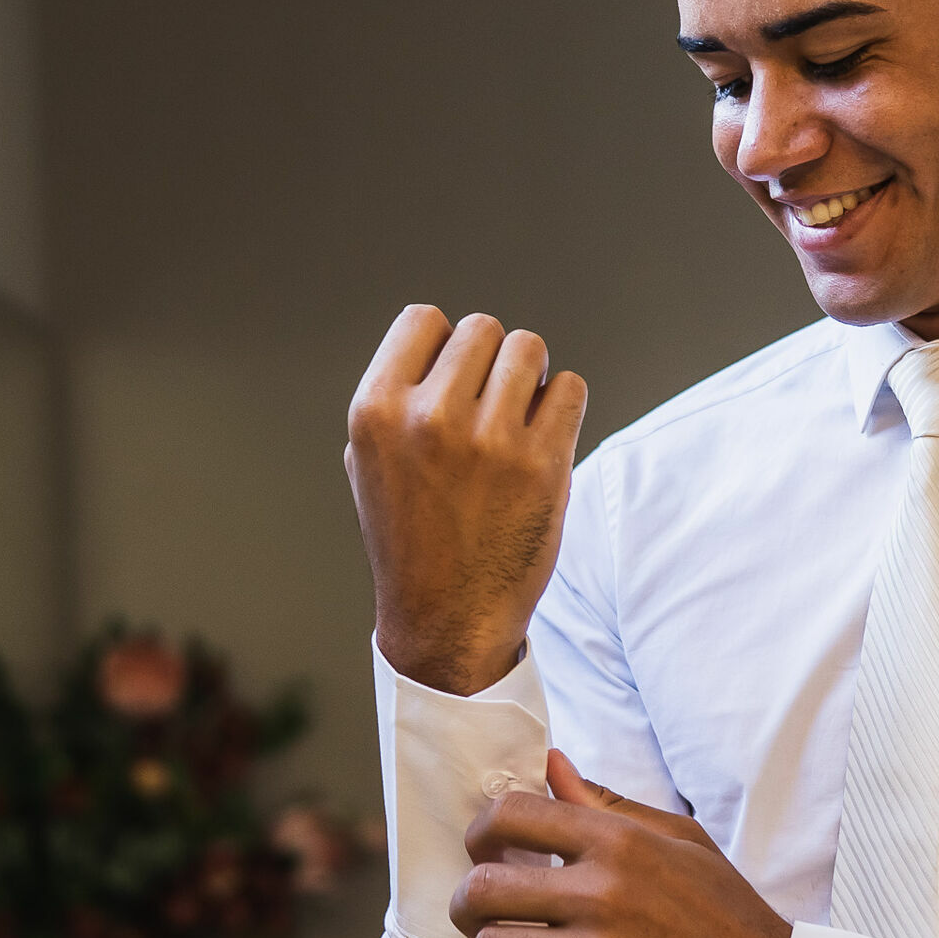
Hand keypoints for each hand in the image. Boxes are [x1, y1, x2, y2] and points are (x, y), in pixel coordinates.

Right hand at [344, 306, 588, 694]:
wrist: (448, 618)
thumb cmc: (410, 537)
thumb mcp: (368, 462)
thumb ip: (396, 397)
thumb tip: (441, 341)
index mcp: (376, 413)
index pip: (423, 319)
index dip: (443, 345)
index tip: (452, 383)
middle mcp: (428, 419)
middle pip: (482, 329)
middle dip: (490, 361)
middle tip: (489, 408)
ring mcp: (489, 441)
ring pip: (529, 348)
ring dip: (529, 378)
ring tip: (517, 421)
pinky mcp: (543, 464)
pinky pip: (570, 388)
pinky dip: (562, 407)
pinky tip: (542, 441)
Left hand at [451, 749, 793, 937]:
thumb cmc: (724, 912)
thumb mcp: (677, 840)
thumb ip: (606, 803)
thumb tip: (552, 764)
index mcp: (619, 843)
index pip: (513, 815)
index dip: (480, 831)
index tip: (483, 849)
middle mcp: (604, 895)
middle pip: (484, 887)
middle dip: (467, 902)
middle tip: (478, 911)